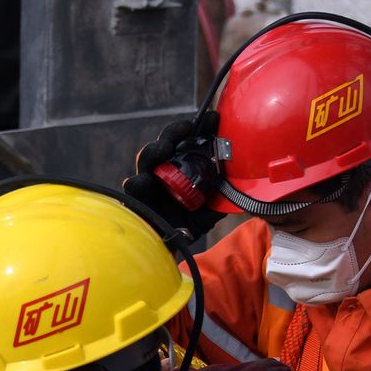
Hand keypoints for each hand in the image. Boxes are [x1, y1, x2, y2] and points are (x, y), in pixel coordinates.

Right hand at [121, 112, 225, 242]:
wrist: (164, 252)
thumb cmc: (182, 231)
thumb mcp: (206, 214)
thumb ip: (218, 200)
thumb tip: (238, 184)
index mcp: (179, 171)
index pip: (188, 144)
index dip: (199, 130)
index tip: (213, 118)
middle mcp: (162, 173)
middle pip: (166, 144)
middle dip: (175, 132)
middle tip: (187, 128)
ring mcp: (147, 183)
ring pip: (147, 159)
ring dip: (155, 149)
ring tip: (164, 148)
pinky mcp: (134, 198)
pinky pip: (133, 187)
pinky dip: (137, 183)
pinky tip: (142, 181)